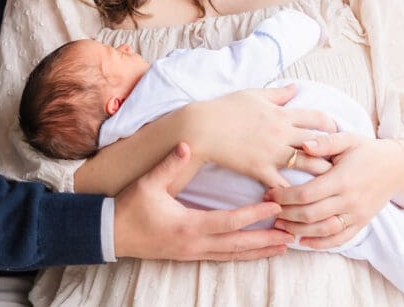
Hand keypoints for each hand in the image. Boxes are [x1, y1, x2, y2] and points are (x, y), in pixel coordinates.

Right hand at [114, 143, 293, 260]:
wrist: (111, 235)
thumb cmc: (130, 209)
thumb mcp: (148, 184)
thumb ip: (168, 166)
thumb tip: (184, 144)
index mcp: (188, 226)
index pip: (228, 222)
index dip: (253, 215)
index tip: (275, 207)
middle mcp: (195, 244)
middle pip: (238, 245)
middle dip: (266, 240)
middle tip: (292, 235)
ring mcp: (193, 253)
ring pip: (234, 255)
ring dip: (259, 251)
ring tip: (283, 247)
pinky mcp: (191, 255)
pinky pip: (224, 257)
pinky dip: (243, 255)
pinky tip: (256, 252)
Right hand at [185, 86, 334, 189]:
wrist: (203, 127)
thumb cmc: (226, 108)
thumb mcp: (254, 95)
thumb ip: (278, 94)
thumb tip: (295, 88)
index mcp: (282, 113)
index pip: (317, 118)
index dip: (331, 125)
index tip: (337, 133)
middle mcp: (282, 133)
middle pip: (318, 142)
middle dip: (334, 151)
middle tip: (345, 161)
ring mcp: (272, 152)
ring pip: (306, 164)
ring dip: (321, 172)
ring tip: (333, 182)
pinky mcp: (260, 169)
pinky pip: (282, 183)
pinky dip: (293, 191)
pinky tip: (302, 199)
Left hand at [264, 134, 403, 249]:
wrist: (396, 168)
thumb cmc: (366, 150)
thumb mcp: (347, 139)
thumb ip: (325, 142)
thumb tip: (303, 145)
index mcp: (342, 179)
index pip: (306, 194)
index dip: (284, 196)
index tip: (269, 193)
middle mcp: (349, 200)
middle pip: (310, 215)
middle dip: (286, 214)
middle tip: (269, 210)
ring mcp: (356, 215)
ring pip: (322, 231)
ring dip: (298, 231)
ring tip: (280, 225)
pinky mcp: (361, 223)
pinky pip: (339, 239)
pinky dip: (320, 244)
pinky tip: (302, 241)